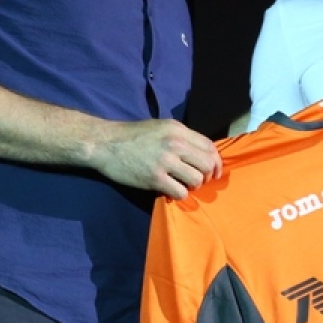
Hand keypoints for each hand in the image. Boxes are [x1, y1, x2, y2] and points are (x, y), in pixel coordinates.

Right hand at [90, 119, 222, 198]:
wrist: (105, 144)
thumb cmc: (132, 136)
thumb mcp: (160, 127)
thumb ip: (181, 137)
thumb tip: (200, 153)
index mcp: (178, 129)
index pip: (209, 146)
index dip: (217, 161)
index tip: (215, 171)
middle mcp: (175, 143)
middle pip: (207, 164)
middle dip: (207, 176)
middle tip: (198, 181)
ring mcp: (165, 161)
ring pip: (197, 179)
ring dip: (193, 186)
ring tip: (183, 185)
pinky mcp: (155, 178)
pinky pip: (180, 192)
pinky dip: (179, 194)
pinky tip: (171, 190)